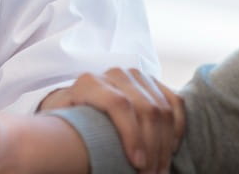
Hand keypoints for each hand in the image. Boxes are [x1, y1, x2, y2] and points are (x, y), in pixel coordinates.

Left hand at [39, 68, 184, 173]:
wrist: (76, 104)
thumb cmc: (69, 122)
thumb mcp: (61, 125)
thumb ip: (65, 132)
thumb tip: (68, 153)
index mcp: (89, 83)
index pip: (119, 104)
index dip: (132, 135)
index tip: (136, 165)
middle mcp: (114, 75)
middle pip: (145, 109)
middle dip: (153, 147)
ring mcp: (135, 77)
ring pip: (162, 108)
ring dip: (166, 144)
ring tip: (161, 169)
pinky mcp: (151, 82)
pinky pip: (174, 102)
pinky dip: (177, 127)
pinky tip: (172, 148)